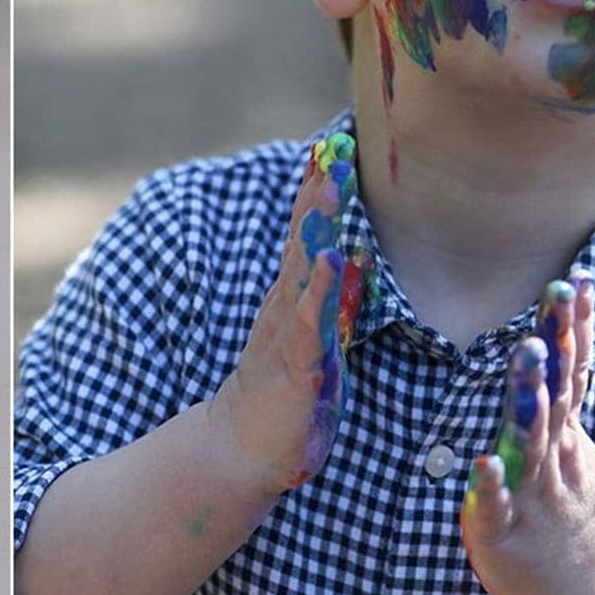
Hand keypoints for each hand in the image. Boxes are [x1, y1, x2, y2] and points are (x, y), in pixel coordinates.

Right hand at [211, 133, 366, 493]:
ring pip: (302, 268)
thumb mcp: (312, 339)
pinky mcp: (296, 364)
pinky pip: (309, 321)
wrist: (242, 446)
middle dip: (317, 192)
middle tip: (331, 147)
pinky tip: (333, 262)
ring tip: (329, 185)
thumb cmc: (285, 393)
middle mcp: (286, 305)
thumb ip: (327, 298)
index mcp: (293, 298)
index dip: (318, 193)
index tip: (333, 148)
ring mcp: (288, 331)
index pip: (305, 236)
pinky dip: (320, 290)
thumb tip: (353, 257)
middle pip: (301, 238)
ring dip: (316, 225)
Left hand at [461, 271, 594, 594]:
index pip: (572, 371)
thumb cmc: (563, 502)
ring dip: (529, 400)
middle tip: (555, 297)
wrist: (579, 588)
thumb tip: (560, 335)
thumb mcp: (570, 443)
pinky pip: (495, 505)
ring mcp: (532, 492)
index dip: (574, 327)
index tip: (577, 279)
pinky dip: (490, 485)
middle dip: (556, 345)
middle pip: (556, 394)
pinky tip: (481, 463)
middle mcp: (552, 455)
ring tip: (527, 356)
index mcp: (563, 433)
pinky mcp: (503, 530)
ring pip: (531, 442)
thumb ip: (561, 393)